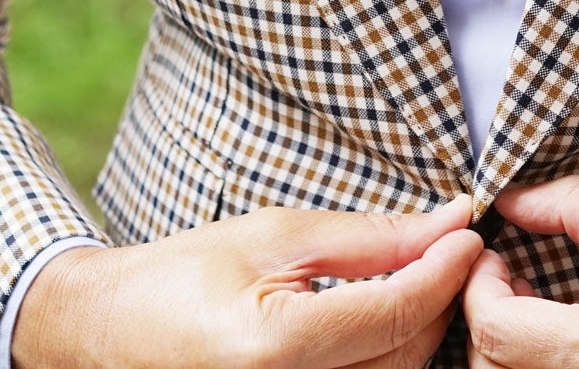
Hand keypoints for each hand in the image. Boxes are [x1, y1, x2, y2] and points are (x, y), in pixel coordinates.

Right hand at [13, 192, 482, 368]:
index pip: (396, 312)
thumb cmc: (183, 276)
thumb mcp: (275, 237)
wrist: (109, 335)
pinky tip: (385, 322)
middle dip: (437, 297)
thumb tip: (451, 223)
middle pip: (407, 353)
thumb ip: (370, 239)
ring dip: (417, 329)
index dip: (445, 268)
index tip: (470, 231)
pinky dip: (388, 357)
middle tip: (447, 247)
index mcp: (273, 349)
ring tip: (414, 279)